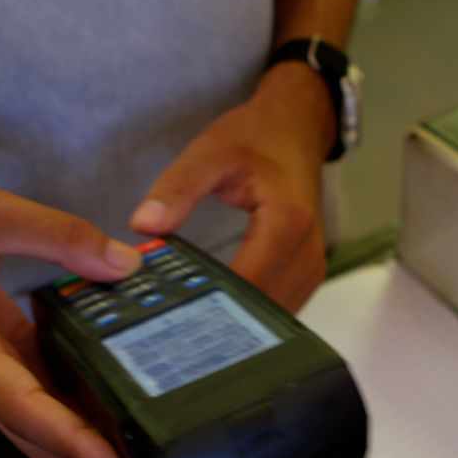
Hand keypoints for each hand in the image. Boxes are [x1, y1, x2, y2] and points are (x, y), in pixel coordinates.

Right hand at [0, 184, 140, 457]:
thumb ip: (57, 235)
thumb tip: (121, 264)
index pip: (25, 408)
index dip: (72, 442)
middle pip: (34, 430)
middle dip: (83, 455)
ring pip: (36, 411)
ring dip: (79, 426)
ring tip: (134, 433)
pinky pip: (37, 379)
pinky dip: (71, 387)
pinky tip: (108, 380)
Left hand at [130, 62, 334, 311]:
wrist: (294, 129)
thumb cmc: (257, 137)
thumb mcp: (210, 152)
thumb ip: (176, 188)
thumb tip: (145, 224)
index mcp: (287, 222)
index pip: (247, 284)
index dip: (210, 305)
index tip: (172, 315)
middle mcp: (307, 250)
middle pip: (262, 308)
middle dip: (220, 320)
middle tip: (174, 329)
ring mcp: (312, 265)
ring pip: (275, 314)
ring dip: (238, 323)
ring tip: (193, 324)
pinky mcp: (308, 271)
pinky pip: (282, 306)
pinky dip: (252, 313)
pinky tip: (220, 311)